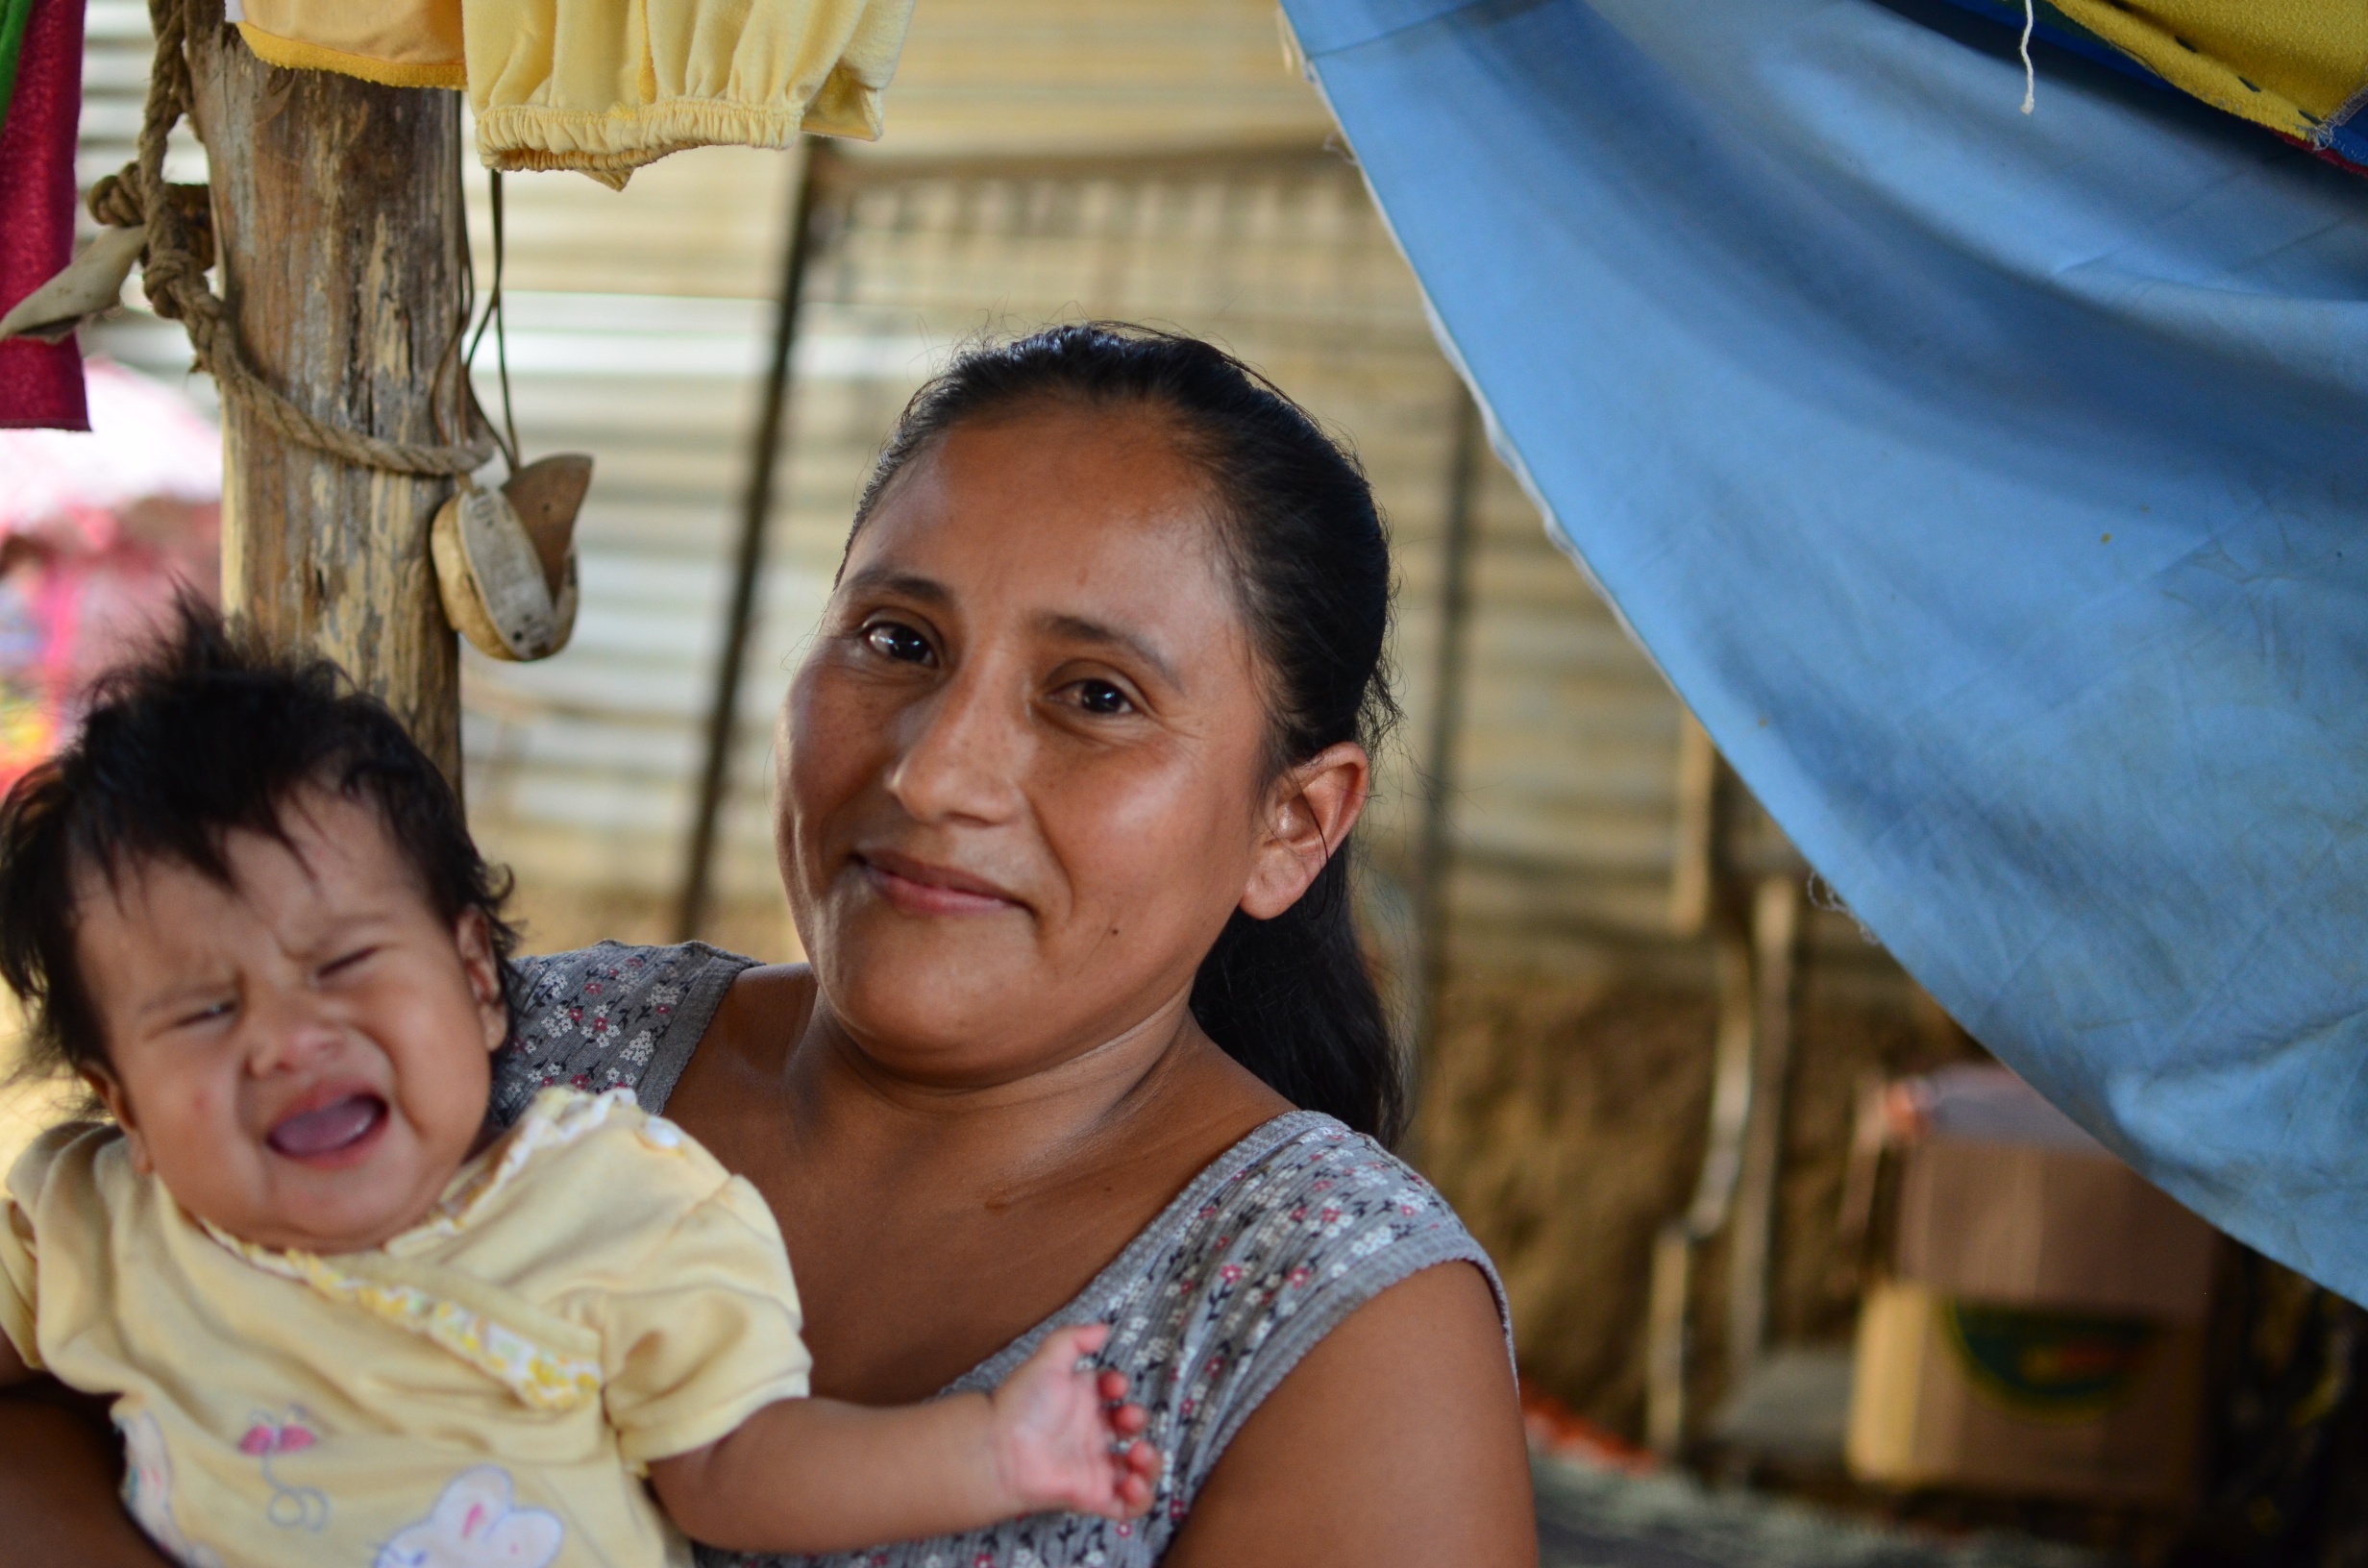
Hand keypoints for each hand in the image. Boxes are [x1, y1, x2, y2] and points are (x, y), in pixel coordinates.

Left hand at [986, 1324, 1160, 1519]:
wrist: (999, 1451)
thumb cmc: (1021, 1405)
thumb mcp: (1048, 1360)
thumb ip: (1074, 1338)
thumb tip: (1103, 1328)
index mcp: (1081, 1402)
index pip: (1113, 1392)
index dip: (1120, 1386)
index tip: (1114, 1386)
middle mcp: (1090, 1433)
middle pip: (1130, 1427)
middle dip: (1138, 1418)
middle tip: (1127, 1419)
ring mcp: (1094, 1466)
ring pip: (1137, 1467)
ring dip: (1150, 1461)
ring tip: (1138, 1454)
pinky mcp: (1094, 1496)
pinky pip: (1129, 1505)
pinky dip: (1141, 1497)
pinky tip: (1131, 1481)